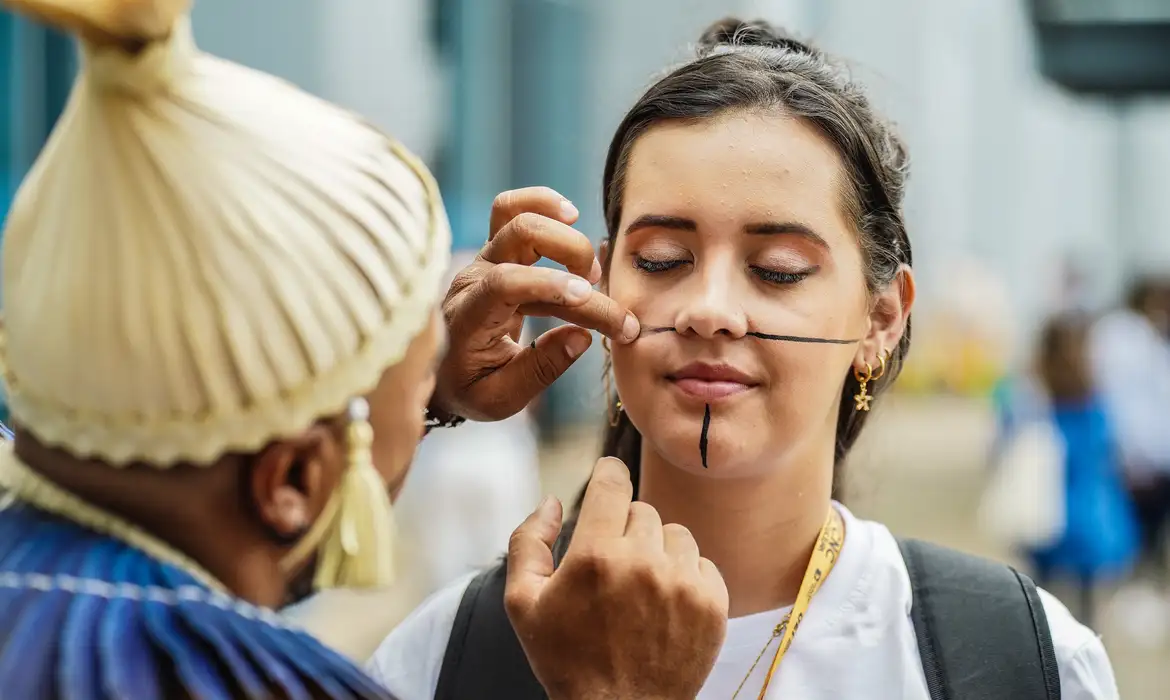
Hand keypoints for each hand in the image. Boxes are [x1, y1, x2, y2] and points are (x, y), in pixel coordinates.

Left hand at [433, 187, 640, 421]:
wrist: (440, 372)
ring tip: (590, 269)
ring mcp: (481, 260)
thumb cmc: (469, 387)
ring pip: (516, 215)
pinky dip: (543, 203)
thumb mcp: (501, 398)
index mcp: (469, 317)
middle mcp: (472, 278)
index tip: (588, 298)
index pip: (505, 282)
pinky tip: (570, 217)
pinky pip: (510, 209)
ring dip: (564, 233)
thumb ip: (541, 369)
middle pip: (519, 234)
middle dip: (571, 253)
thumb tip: (583, 338)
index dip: (549, 283)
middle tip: (597, 292)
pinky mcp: (494, 252)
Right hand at [505, 458, 727, 699]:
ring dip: (658, 551)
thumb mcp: (523, 603)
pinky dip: (685, 576)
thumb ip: (528, 541)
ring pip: (675, 534)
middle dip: (626, 530)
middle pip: (642, 511)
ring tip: (640, 588)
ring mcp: (682, 583)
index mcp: (596, 555)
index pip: (613, 482)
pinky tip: (665, 604)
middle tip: (612, 569)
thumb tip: (552, 500)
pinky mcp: (712, 605)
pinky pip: (702, 563)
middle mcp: (643, 562)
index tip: (609, 475)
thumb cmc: (567, 660)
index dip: (609, 473)